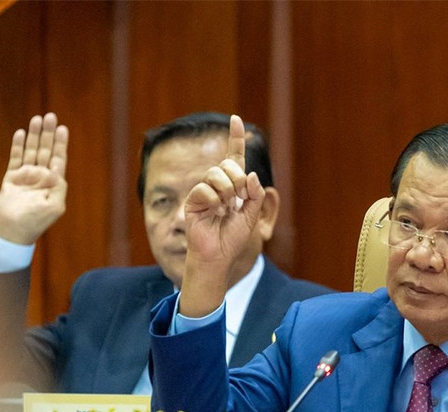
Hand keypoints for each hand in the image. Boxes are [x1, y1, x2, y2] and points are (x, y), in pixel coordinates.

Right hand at [0, 113, 68, 243]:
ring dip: (34, 135)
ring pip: (31, 151)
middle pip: (46, 150)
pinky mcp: (12, 177)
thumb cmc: (37, 222)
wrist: (13, 231)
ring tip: (37, 119)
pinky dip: (18, 146)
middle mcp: (41, 176)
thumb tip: (58, 169)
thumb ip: (58, 186)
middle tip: (51, 116)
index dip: (61, 143)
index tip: (63, 129)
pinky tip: (21, 133)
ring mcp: (27, 176)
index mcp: (54, 182)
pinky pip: (16, 158)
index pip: (59, 158)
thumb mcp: (55, 206)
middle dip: (48, 134)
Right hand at [179, 114, 265, 316]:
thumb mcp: (251, 215)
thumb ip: (254, 194)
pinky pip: (205, 188)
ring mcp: (204, 191)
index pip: (234, 157)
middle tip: (239, 199)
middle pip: (229, 164)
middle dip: (239, 179)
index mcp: (233, 185)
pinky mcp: (193, 200)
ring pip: (216, 173)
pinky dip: (214, 200)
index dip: (235, 138)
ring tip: (226, 207)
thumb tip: (252, 175)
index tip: (236, 119)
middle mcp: (217, 184)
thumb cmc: (233, 238)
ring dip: (228, 190)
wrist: (219, 256)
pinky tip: (214, 212)